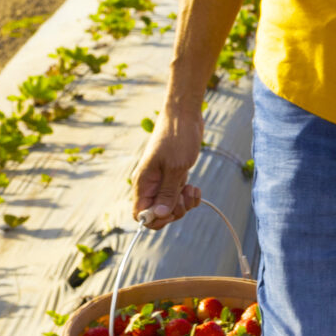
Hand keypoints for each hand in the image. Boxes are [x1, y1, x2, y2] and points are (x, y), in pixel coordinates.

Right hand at [132, 104, 204, 226]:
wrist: (184, 116)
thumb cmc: (177, 138)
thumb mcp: (175, 168)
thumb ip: (167, 193)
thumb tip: (158, 216)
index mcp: (143, 183)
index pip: (140, 214)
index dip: (155, 219)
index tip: (171, 211)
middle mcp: (150, 185)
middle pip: (157, 213)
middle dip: (174, 211)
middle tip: (185, 197)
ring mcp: (162, 181)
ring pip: (170, 206)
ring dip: (184, 203)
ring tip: (193, 189)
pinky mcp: (174, 176)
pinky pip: (179, 196)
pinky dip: (189, 196)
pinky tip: (195, 187)